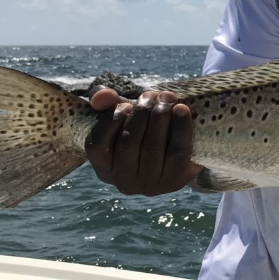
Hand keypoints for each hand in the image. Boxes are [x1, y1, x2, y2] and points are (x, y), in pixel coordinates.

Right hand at [84, 87, 202, 195]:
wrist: (178, 150)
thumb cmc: (143, 130)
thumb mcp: (122, 115)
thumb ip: (105, 101)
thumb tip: (103, 95)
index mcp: (104, 168)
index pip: (97, 145)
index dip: (111, 121)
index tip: (127, 104)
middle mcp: (124, 181)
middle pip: (128, 142)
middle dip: (141, 112)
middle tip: (152, 95)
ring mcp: (150, 184)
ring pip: (152, 145)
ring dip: (160, 115)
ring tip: (167, 97)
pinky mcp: (175, 180)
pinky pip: (177, 150)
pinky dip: (180, 127)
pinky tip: (181, 109)